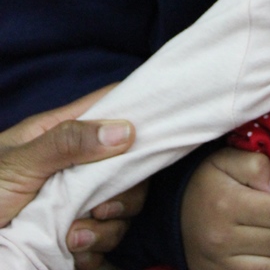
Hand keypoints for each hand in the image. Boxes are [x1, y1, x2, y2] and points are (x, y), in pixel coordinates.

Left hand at [0, 86, 144, 269]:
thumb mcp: (19, 162)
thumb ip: (68, 142)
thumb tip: (125, 129)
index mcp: (63, 133)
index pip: (114, 106)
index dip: (139, 112)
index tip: (159, 131)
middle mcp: (75, 166)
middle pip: (128, 168)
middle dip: (124, 193)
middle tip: (101, 208)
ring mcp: (74, 204)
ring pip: (120, 211)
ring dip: (105, 229)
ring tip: (73, 239)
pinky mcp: (71, 239)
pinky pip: (104, 245)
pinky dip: (94, 253)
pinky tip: (71, 254)